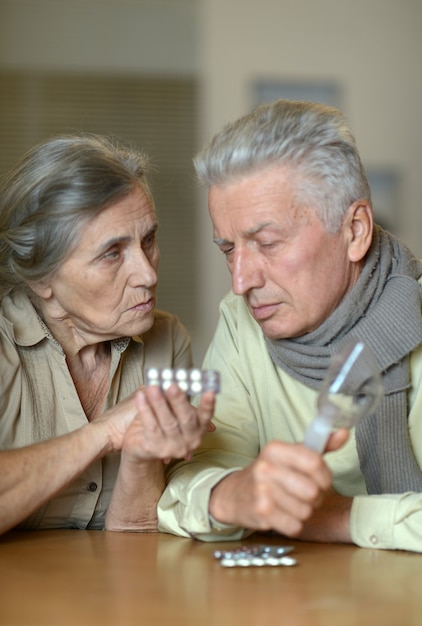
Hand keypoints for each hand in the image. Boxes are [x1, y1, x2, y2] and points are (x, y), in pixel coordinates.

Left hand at [122, 384, 215, 462]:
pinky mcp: (155, 448)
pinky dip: (145, 410)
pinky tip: (141, 397)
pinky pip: (151, 426)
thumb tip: (169, 381)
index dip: (208, 405)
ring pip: (168, 422)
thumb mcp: (170, 409)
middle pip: (186, 419)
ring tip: (153, 388)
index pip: (206, 416)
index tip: (209, 392)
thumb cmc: (158, 423)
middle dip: (179, 401)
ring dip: (159, 402)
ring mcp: (173, 447)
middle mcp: (189, 439)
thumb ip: (173, 398)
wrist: (139, 447)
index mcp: (197, 427)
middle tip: (172, 386)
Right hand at [209, 431, 347, 537]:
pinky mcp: (261, 512)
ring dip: (304, 511)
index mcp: (275, 448)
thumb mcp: (291, 455)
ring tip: (292, 504)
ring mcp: (261, 490)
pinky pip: (295, 526)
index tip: (322, 481)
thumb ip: (320, 446)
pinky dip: (293, 524)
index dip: (325, 476)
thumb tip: (345, 433)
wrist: (235, 493)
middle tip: (305, 494)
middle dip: (315, 497)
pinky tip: (283, 515)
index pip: (315, 462)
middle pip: (313, 490)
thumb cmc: (270, 473)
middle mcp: (266, 467)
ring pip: (306, 511)